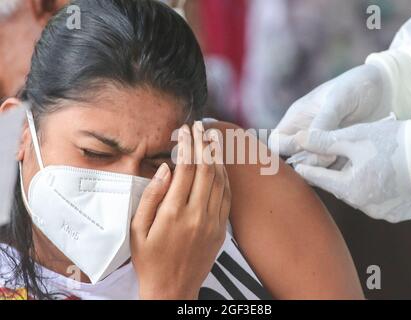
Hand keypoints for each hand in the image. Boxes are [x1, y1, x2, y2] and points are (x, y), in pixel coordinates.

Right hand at [131, 121, 231, 298]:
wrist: (172, 290)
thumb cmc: (150, 261)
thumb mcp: (137, 230)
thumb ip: (151, 196)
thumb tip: (165, 168)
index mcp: (173, 213)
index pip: (186, 168)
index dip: (188, 144)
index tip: (185, 130)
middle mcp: (197, 215)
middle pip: (207, 169)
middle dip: (204, 143)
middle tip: (200, 127)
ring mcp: (213, 222)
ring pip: (220, 180)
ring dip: (217, 157)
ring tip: (212, 139)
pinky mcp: (221, 230)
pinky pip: (227, 197)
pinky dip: (225, 177)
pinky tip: (220, 166)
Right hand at [269, 64, 389, 166]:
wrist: (387, 89)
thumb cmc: (357, 86)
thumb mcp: (338, 100)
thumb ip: (323, 123)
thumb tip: (308, 145)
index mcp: (297, 118)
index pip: (277, 142)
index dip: (287, 148)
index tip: (308, 146)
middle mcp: (306, 134)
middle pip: (294, 158)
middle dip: (309, 162)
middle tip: (329, 155)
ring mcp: (323, 145)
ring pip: (313, 166)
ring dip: (325, 167)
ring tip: (343, 155)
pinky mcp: (340, 153)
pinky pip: (333, 168)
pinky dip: (340, 169)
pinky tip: (353, 160)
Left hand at [293, 117, 410, 222]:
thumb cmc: (395, 142)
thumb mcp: (356, 137)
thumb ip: (325, 140)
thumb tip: (298, 139)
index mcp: (351, 189)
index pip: (320, 179)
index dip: (307, 169)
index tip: (296, 165)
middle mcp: (365, 206)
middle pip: (340, 187)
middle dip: (334, 174)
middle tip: (327, 163)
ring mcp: (384, 213)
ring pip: (359, 194)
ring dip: (356, 181)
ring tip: (360, 166)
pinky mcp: (400, 214)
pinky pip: (380, 202)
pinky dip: (376, 190)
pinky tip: (381, 177)